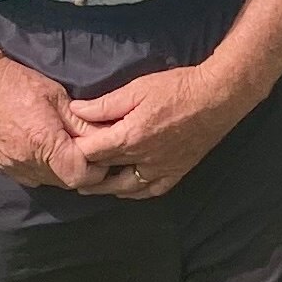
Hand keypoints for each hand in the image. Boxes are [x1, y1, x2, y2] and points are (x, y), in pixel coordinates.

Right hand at [0, 52, 100, 189]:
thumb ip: (81, 122)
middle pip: (66, 183)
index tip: (101, 153)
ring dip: (62, 170)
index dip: (95, 168)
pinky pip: (32, 177)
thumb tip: (103, 137)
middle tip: (87, 150)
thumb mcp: (56, 95)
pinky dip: (44, 169)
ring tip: (66, 148)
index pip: (80, 175)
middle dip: (81, 170)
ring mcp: (12, 166)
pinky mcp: (2, 166)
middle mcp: (27, 162)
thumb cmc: (16, 82)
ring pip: (49, 181)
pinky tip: (46, 151)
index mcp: (44, 143)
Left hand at [64, 63, 253, 197]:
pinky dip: (136, 193)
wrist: (217, 97)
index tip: (64, 148)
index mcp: (129, 138)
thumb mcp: (136, 89)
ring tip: (90, 186)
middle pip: (105, 173)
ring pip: (126, 188)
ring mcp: (161, 169)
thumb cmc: (177, 88)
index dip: (74, 151)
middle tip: (69, 171)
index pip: (90, 153)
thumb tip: (75, 110)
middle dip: (86, 171)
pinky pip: (152, 190)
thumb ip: (104, 105)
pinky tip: (128, 190)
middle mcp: (143, 160)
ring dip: (106, 188)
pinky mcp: (177, 171)